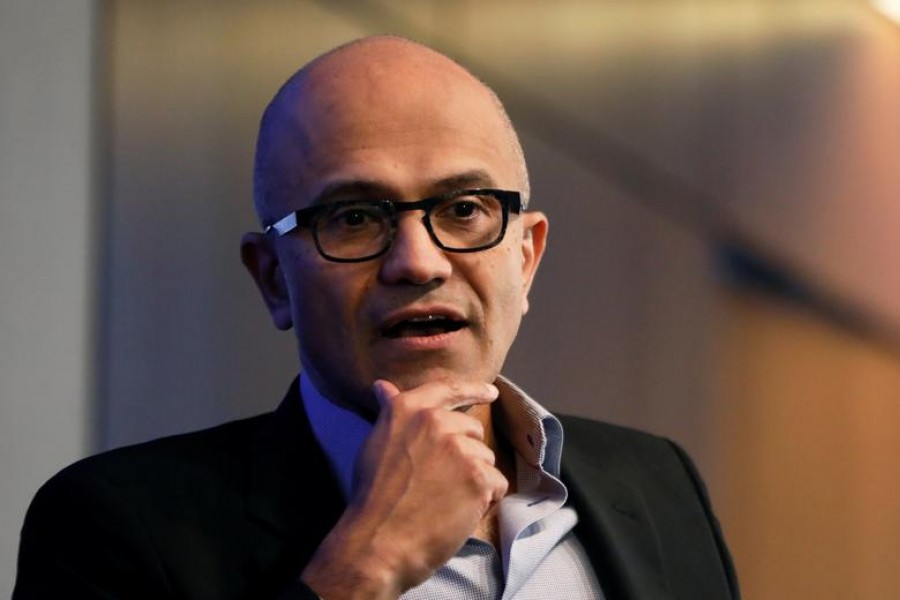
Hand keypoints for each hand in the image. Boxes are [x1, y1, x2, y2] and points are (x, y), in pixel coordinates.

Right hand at [300, 379, 506, 598]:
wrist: (379, 541)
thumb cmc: (373, 496)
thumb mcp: (376, 443)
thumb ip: (391, 413)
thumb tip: (384, 387)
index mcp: (409, 410)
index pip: (449, 389)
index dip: (473, 390)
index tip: (490, 393)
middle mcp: (436, 422)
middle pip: (472, 429)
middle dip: (465, 452)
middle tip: (441, 480)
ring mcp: (459, 449)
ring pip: (486, 458)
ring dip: (475, 478)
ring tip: (446, 498)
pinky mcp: (478, 477)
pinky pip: (497, 484)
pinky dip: (485, 500)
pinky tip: (460, 511)